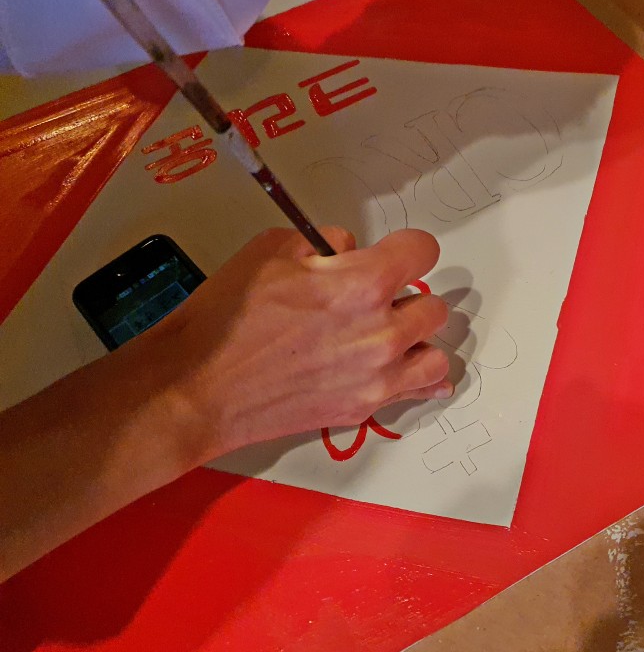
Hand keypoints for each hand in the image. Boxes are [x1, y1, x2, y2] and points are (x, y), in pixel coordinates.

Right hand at [149, 226, 451, 459]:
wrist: (199, 388)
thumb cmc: (227, 319)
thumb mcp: (270, 251)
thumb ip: (325, 243)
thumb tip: (350, 250)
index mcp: (363, 285)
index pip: (423, 252)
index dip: (408, 248)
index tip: (396, 254)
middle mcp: (381, 333)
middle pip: (434, 308)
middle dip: (407, 297)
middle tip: (376, 300)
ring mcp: (377, 377)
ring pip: (435, 355)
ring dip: (416, 342)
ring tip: (388, 337)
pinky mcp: (364, 408)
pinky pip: (418, 392)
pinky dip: (417, 379)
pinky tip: (406, 370)